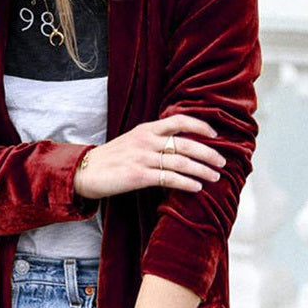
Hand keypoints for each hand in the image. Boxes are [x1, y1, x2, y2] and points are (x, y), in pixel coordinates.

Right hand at [73, 114, 225, 199]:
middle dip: (208, 152)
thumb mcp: (133, 141)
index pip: (179, 120)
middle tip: (222, 162)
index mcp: (147, 129)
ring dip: (202, 170)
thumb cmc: (112, 159)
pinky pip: (168, 178)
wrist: (85, 171)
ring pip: (181, 162)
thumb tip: (180, 147)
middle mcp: (147, 140)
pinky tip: (197, 187)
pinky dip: (186, 183)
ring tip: (215, 177)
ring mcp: (142, 158)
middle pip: (186, 143)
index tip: (215, 135)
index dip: (200, 125)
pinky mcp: (138, 176)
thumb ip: (155, 140)